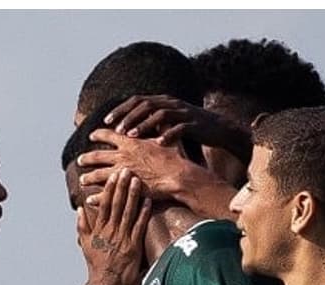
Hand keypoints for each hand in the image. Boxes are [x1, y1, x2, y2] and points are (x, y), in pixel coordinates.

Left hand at [78, 130, 186, 201]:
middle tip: (79, 161)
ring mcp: (123, 173)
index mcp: (131, 142)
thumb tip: (158, 118)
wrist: (180, 176)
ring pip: (98, 175)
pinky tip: (90, 199)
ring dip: (88, 177)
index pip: (108, 135)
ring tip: (82, 180)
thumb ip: (159, 128)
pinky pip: (106, 193)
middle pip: (97, 156)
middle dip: (86, 158)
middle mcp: (123, 156)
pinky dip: (97, 197)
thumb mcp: (166, 137)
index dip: (98, 134)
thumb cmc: (176, 157)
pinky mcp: (125, 188)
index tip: (92, 135)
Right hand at [79, 168, 150, 284]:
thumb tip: (80, 209)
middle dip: (122, 186)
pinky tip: (147, 201)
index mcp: (99, 229)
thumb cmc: (96, 265)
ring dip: (133, 195)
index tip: (113, 176)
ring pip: (128, 212)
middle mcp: (110, 230)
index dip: (109, 189)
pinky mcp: (133, 246)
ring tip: (137, 180)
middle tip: (127, 170)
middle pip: (117, 204)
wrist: (105, 283)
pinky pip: (139, 226)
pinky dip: (143, 213)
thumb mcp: (85, 244)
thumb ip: (82, 225)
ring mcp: (122, 237)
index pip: (104, 205)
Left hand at [103, 94, 235, 147]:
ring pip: (160, 114)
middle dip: (129, 116)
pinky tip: (157, 143)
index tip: (106, 121)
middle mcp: (171, 103)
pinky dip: (168, 134)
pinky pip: (179, 128)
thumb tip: (127, 129)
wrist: (219, 128)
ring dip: (144, 125)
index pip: (137, 100)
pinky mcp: (195, 124)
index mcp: (163, 101)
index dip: (121, 109)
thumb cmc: (189, 128)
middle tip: (115, 129)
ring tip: (131, 136)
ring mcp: (183, 112)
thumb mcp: (168, 121)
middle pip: (145, 105)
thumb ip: (151, 121)